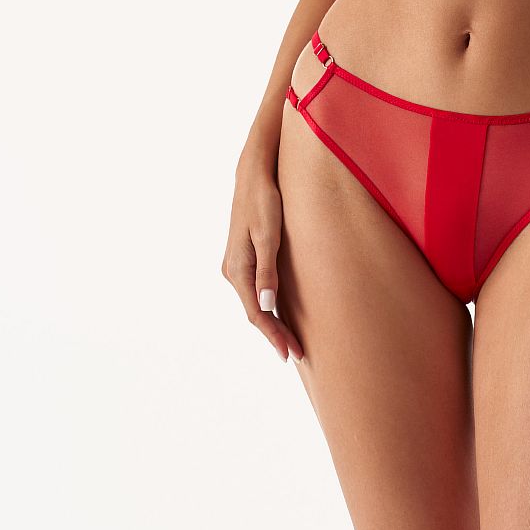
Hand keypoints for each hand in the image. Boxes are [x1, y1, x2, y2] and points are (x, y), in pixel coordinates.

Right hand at [221, 162, 303, 362]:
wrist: (253, 175)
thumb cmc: (265, 200)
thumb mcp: (268, 235)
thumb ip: (267, 270)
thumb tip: (267, 305)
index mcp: (237, 268)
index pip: (256, 313)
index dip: (273, 335)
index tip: (290, 353)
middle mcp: (233, 270)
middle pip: (254, 312)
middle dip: (274, 334)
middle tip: (296, 354)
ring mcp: (236, 265)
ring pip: (254, 303)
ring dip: (271, 322)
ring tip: (291, 341)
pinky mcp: (244, 259)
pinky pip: (254, 291)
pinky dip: (267, 306)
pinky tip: (279, 313)